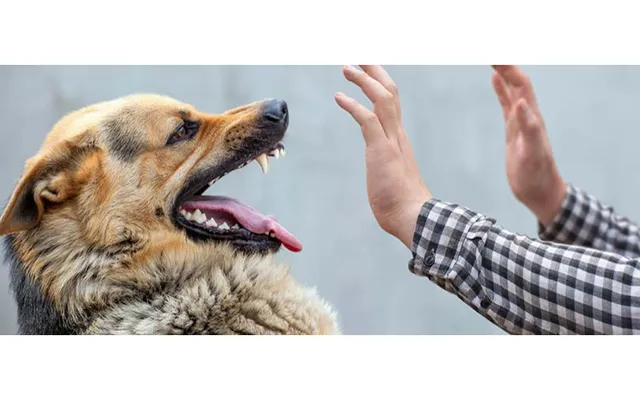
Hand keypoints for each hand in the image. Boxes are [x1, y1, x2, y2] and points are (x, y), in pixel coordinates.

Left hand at [335, 65, 431, 248]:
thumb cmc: (402, 204)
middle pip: (390, 92)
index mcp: (399, 139)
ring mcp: (392, 141)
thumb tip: (383, 173)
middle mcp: (398, 135)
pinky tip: (339, 97)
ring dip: (364, 81)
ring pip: (382, 99)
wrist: (413, 217)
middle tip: (361, 57)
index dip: (379, 85)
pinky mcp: (382, 151)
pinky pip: (368, 120)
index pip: (392, 103)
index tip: (368, 72)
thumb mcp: (391, 178)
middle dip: (375, 72)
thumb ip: (387, 167)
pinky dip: (353, 105)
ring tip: (347, 68)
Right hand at [492, 65, 566, 225]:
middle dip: (506, 65)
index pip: (521, 85)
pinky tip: (494, 81)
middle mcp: (528, 116)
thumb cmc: (537, 176)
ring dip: (504, 73)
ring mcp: (520, 122)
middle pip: (517, 82)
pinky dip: (501, 91)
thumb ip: (529, 128)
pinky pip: (506, 105)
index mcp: (532, 118)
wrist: (540, 192)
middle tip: (490, 51)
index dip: (510, 70)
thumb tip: (521, 103)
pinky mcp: (514, 131)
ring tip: (492, 57)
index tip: (495, 57)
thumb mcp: (532, 153)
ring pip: (512, 90)